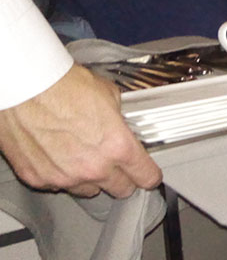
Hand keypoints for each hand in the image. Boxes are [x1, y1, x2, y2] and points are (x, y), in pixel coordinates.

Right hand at [0, 65, 161, 197]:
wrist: (26, 88)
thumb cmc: (63, 87)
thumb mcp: (109, 96)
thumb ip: (119, 119)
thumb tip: (120, 123)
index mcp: (117, 147)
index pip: (145, 176)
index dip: (149, 176)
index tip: (148, 175)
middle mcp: (93, 167)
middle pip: (120, 189)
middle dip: (123, 179)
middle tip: (118, 166)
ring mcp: (64, 177)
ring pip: (88, 190)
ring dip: (91, 178)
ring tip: (83, 157)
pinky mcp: (38, 178)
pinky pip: (57, 184)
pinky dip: (60, 174)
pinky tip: (58, 155)